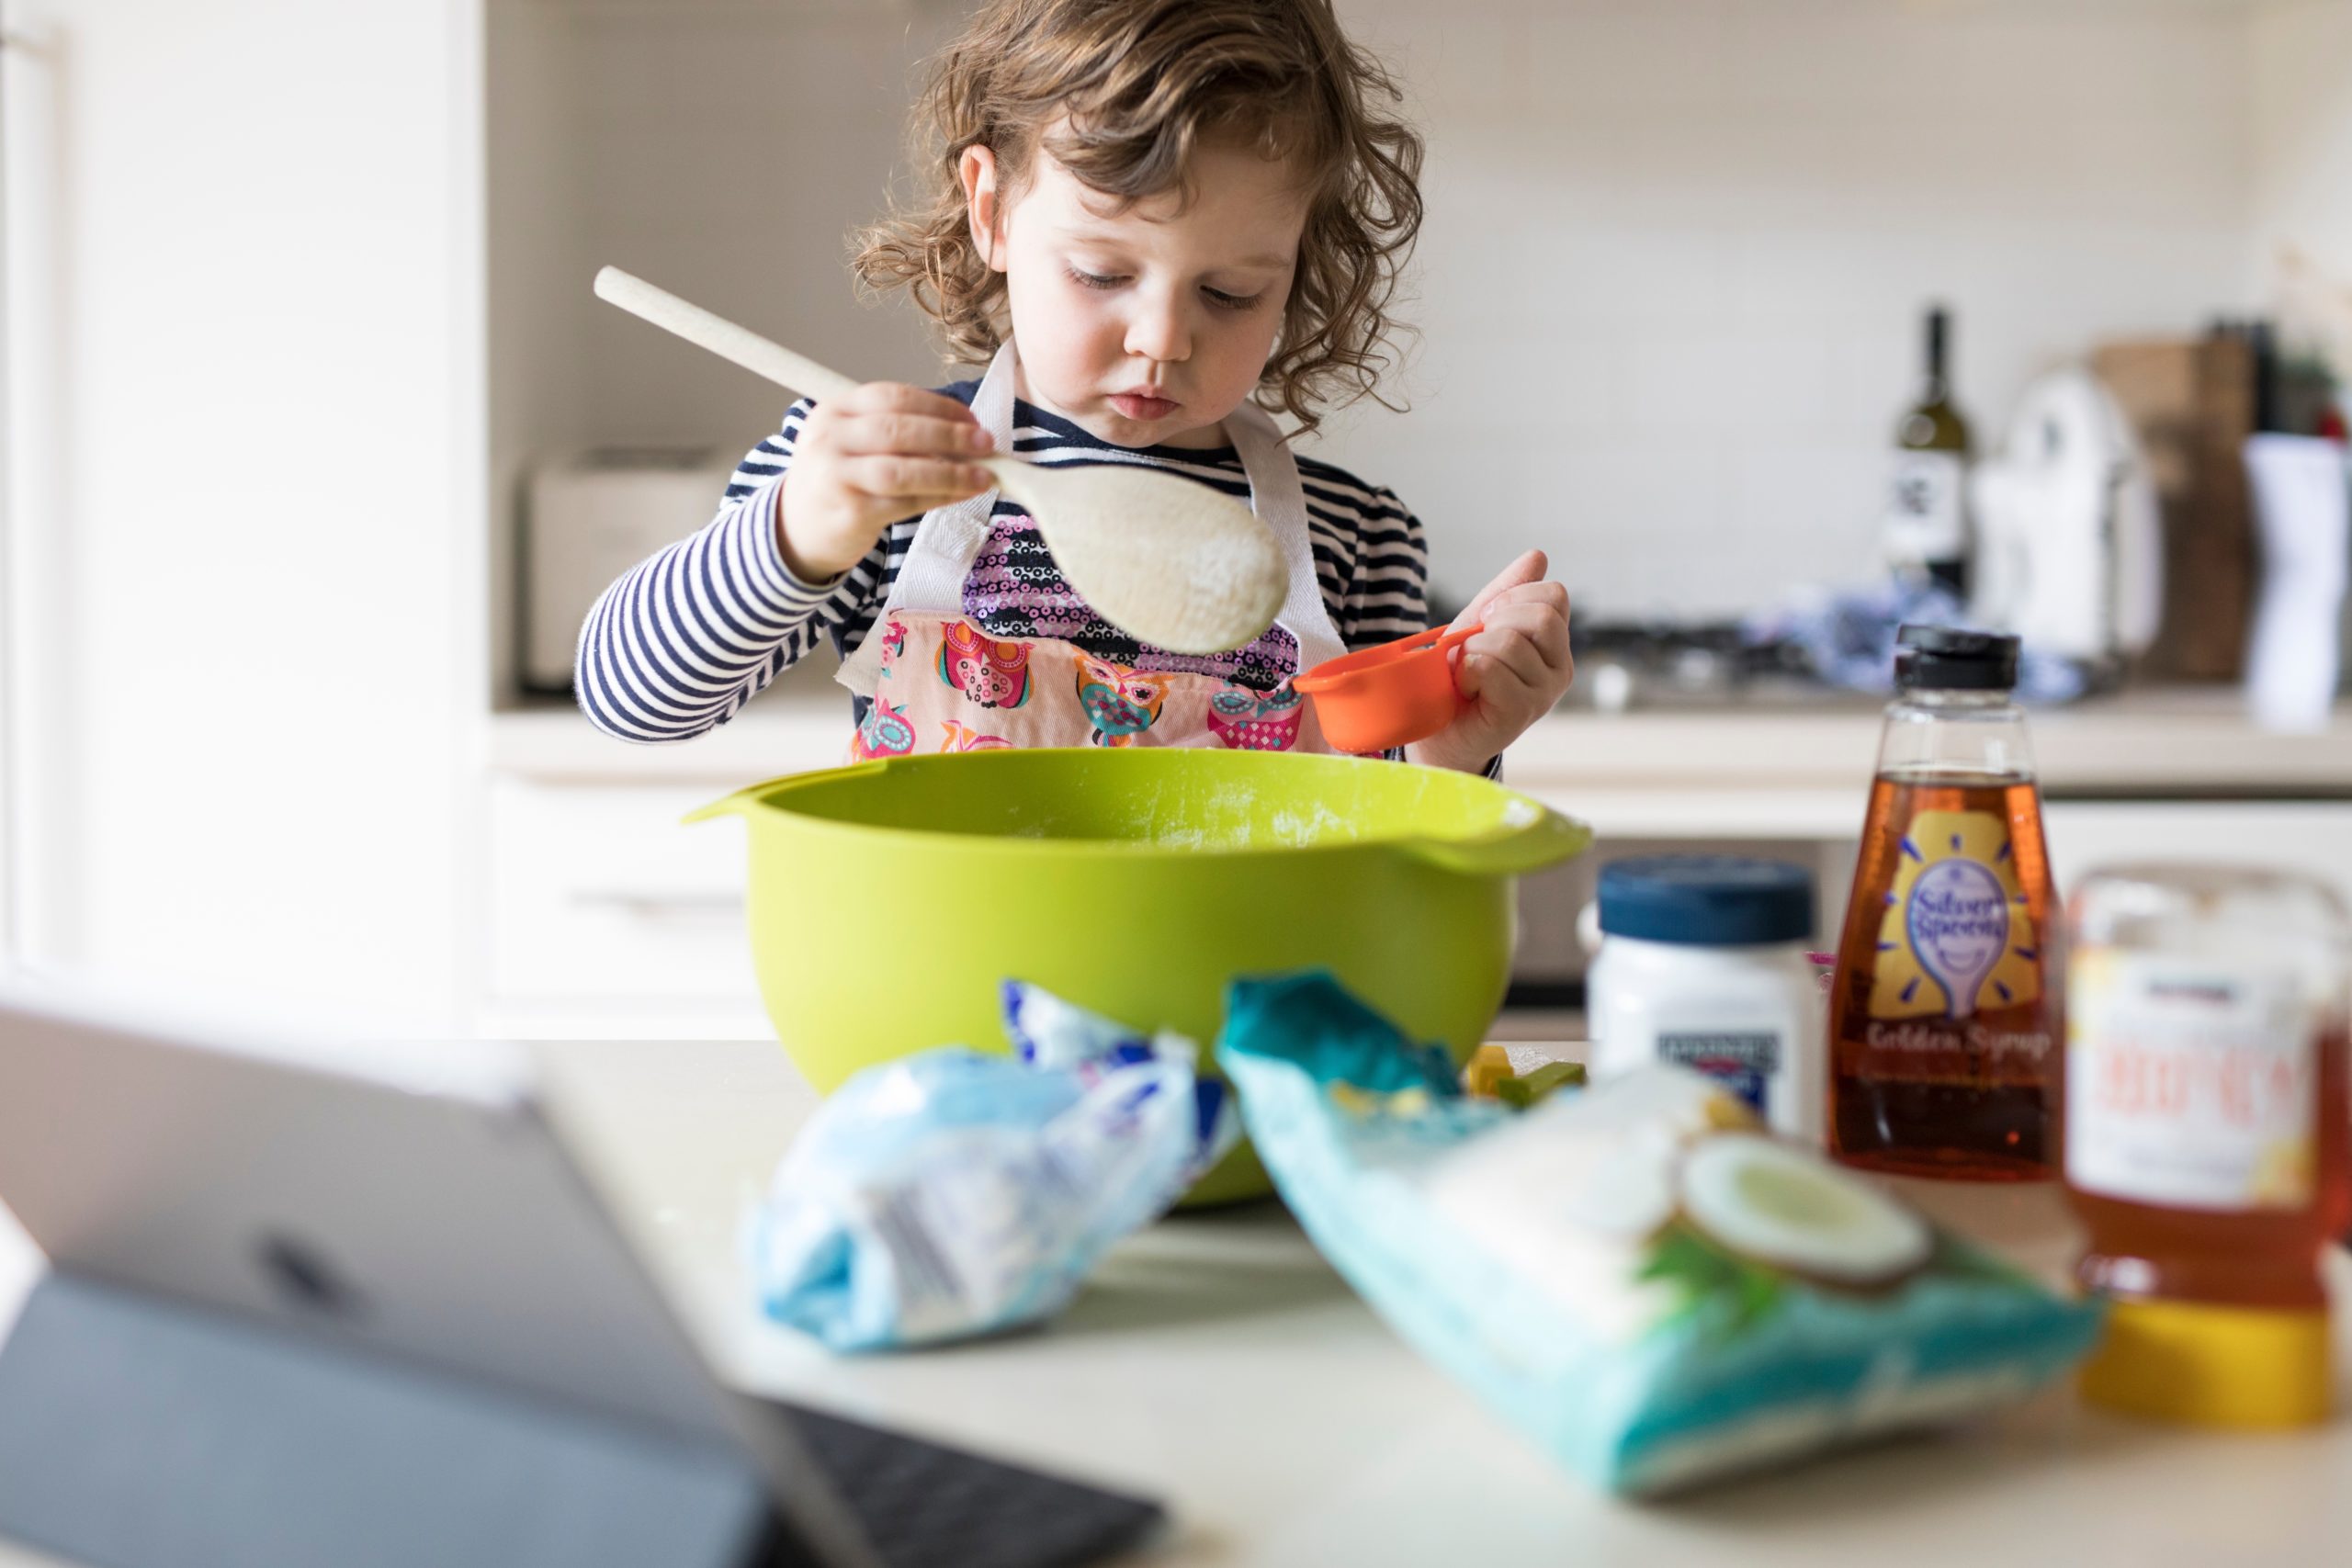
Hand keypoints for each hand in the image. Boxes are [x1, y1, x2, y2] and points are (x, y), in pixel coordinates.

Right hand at [776, 383, 995, 580]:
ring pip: (903, 470)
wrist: (795, 530)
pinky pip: (905, 502)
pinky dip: (939, 497)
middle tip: (986, 443)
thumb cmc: (837, 481)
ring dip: (951, 472)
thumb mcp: (852, 443)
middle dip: (950, 435)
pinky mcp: (850, 513)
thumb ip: (896, 433)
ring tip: (983, 476)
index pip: (892, 397)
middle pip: (899, 430)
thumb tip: (964, 435)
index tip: (971, 419)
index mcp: (834, 411)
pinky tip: (961, 495)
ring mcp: (836, 477)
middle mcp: (830, 439)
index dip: (938, 406)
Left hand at [1406, 549, 1573, 772]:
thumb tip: (1538, 556)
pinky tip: (1467, 688)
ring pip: (1509, 641)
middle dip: (1495, 623)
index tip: (1489, 618)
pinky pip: (1491, 668)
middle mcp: (1559, 669)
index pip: (1555, 595)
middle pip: (1540, 616)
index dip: (1514, 597)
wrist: (1438, 727)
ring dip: (1472, 651)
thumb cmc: (1459, 676)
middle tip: (1475, 648)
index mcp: (1555, 644)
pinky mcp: (1520, 712)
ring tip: (1467, 672)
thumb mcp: (1479, 624)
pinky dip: (1467, 672)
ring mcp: (1543, 693)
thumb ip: (1506, 592)